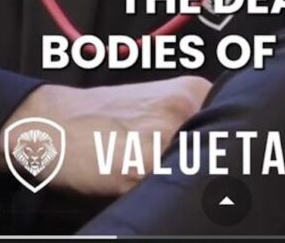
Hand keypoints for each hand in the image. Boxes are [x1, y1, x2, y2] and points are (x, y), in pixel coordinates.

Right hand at [0, 76, 211, 196]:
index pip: (233, 129)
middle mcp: (180, 110)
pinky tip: (139, 187)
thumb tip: (223, 150)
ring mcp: (162, 138)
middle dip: (208, 170)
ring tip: (155, 179)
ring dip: (182, 184)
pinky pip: (162, 191)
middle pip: (220, 154)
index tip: (226, 166)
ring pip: (193, 174)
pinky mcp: (139, 168)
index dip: (230, 152)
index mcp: (189, 91)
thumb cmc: (99, 117)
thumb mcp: (152, 106)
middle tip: (192, 176)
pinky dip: (157, 195)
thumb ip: (188, 121)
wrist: (51, 121)